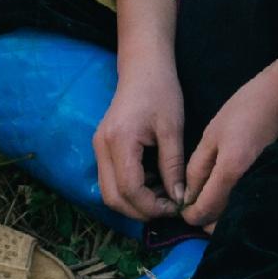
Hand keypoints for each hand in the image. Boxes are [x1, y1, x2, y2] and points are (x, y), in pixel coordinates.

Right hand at [94, 57, 187, 225]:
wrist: (143, 67)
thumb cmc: (161, 91)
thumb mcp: (172, 129)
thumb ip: (173, 166)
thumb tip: (179, 199)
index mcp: (119, 141)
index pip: (129, 189)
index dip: (152, 206)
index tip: (175, 206)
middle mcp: (102, 147)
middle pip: (112, 198)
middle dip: (140, 211)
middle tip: (168, 208)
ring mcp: (98, 148)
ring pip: (109, 192)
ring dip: (134, 202)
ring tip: (164, 195)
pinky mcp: (102, 147)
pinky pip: (111, 179)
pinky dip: (130, 190)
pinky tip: (154, 182)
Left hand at [182, 45, 277, 230]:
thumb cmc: (243, 109)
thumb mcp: (212, 135)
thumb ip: (197, 168)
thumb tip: (187, 196)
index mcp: (231, 170)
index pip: (206, 208)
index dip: (191, 215)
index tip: (183, 211)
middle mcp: (249, 183)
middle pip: (223, 220)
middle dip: (205, 220)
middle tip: (194, 208)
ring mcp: (264, 185)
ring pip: (237, 215)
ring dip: (220, 216)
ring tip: (208, 203)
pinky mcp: (272, 183)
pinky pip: (249, 204)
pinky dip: (235, 208)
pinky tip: (226, 197)